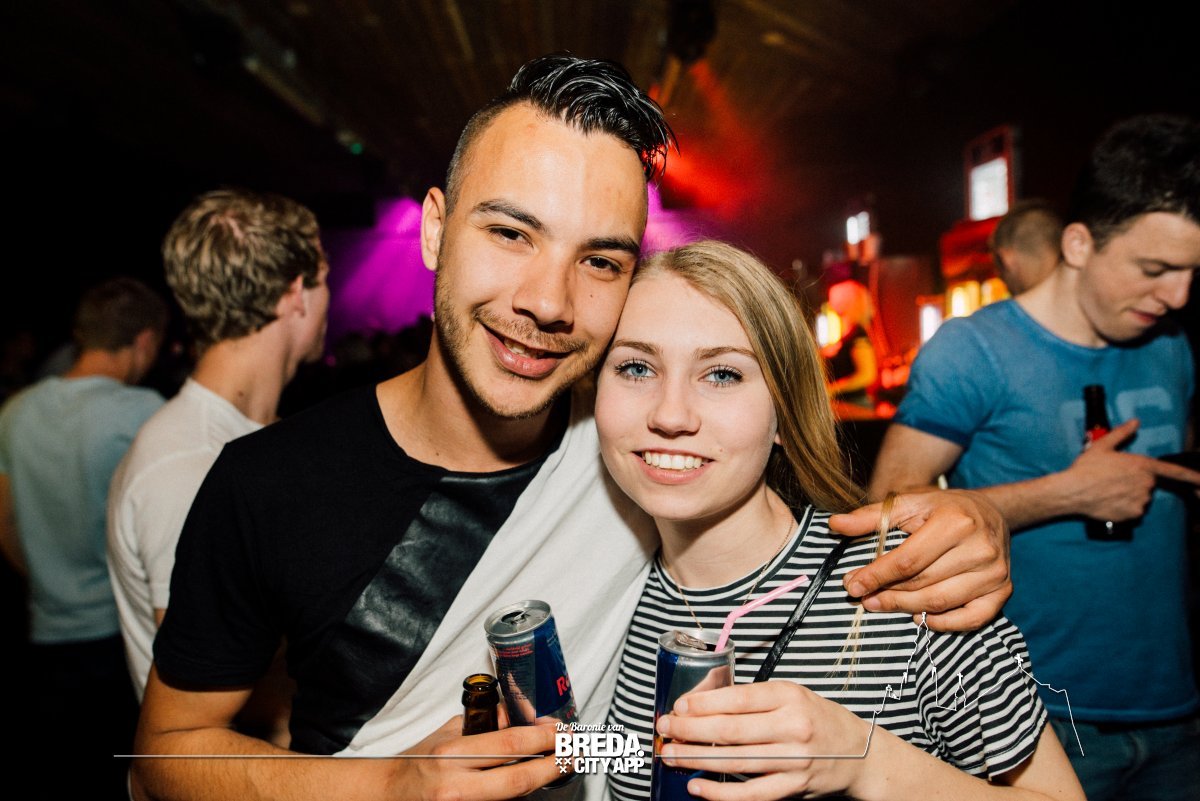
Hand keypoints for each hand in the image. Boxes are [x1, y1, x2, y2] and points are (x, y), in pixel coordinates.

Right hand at [382, 716, 560, 800]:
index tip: (564, 731)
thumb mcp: (448, 734)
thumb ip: (483, 724)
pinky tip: (527, 781)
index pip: (509, 745)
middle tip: (575, 752)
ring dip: (537, 782)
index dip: (543, 737)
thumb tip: (519, 715)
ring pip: (515, 800)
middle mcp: (457, 788)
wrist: (388, 796)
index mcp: (452, 757)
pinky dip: (517, 797)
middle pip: (520, 780)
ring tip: (554, 765)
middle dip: (554, 765)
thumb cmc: (417, 764)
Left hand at [656, 681, 870, 799]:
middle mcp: (792, 728)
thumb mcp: (792, 694)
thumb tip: (702, 702)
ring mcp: (793, 761)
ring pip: (735, 761)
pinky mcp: (791, 788)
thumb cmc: (818, 719)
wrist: (860, 754)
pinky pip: (749, 794)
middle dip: (690, 730)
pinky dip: (719, 793)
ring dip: (696, 758)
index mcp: (790, 697)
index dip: (704, 703)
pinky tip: (697, 787)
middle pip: (731, 730)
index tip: (679, 705)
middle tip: (665, 728)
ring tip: (671, 754)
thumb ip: (754, 698)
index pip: (739, 699)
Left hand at [829, 489, 1009, 630]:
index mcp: (955, 522)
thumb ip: (870, 517)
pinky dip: (944, 624)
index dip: (876, 576)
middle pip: (922, 584)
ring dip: (906, 608)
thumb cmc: (942, 508)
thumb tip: (834, 525)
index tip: (852, 585)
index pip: (907, 560)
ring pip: (941, 603)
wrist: (990, 511)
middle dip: (886, 593)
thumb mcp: (908, 503)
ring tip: (882, 604)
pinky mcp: (1003, 590)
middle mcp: (980, 548)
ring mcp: (995, 572)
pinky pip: (971, 619)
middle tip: (862, 596)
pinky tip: (920, 617)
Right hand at [1066, 419, 1199, 519]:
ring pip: (1141, 498)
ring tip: (1108, 491)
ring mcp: (1140, 500)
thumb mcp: (1102, 445)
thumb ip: (1122, 433)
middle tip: (1113, 479)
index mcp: (1142, 465)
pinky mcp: (1133, 514)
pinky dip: (1125, 507)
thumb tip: (1135, 422)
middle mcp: (1146, 483)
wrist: (1072, 491)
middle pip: (1149, 483)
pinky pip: (1134, 510)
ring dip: (1130, 495)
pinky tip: (1109, 502)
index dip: (1193, 477)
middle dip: (1135, 481)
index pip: (1174, 471)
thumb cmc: (1086, 468)